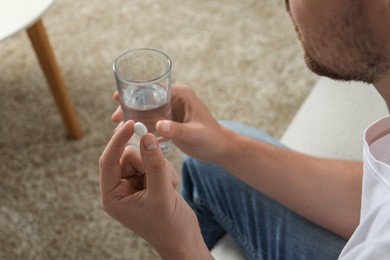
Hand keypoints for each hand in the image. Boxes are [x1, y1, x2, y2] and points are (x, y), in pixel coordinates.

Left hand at [99, 120, 210, 258]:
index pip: (108, 161)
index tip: (131, 124)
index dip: (118, 141)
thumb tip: (147, 137)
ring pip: (143, 157)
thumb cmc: (169, 226)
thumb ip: (154, 164)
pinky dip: (165, 171)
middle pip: (128, 156)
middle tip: (162, 178)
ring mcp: (134, 185)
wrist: (184, 240)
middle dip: (148, 162)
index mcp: (113, 196)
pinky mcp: (147, 182)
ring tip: (168, 188)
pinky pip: (153, 163)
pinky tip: (170, 188)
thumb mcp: (161, 194)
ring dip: (159, 168)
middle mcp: (120, 189)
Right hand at [111, 85, 233, 162]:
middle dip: (130, 106)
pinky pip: (152, 121)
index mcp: (181, 94)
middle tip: (115, 118)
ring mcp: (171, 110)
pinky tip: (130, 135)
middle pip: (147, 99)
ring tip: (117, 127)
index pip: (153, 89)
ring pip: (147, 111)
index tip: (118, 97)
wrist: (220, 149)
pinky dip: (141, 127)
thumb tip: (159, 126)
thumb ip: (178, 130)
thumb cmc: (212, 139)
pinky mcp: (170, 122)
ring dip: (133, 117)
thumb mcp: (195, 134)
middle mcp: (175, 99)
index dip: (135, 93)